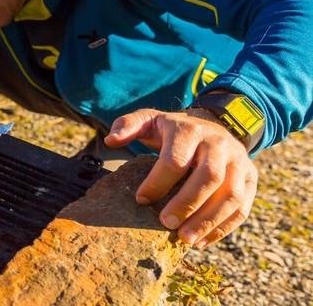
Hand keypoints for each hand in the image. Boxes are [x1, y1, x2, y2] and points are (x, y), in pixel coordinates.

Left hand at [104, 108, 257, 247]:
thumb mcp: (151, 119)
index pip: (176, 160)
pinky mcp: (251, 178)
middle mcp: (219, 145)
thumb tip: (111, 140)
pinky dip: (225, 228)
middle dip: (186, 204)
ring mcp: (239, 162)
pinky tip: (203, 241)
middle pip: (208, 178)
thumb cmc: (175, 129)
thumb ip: (128, 124)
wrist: (215, 124)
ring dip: (209, 221)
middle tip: (165, 224)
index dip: (158, 182)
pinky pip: (243, 208)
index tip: (141, 199)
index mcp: (190, 131)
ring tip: (186, 240)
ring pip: (231, 195)